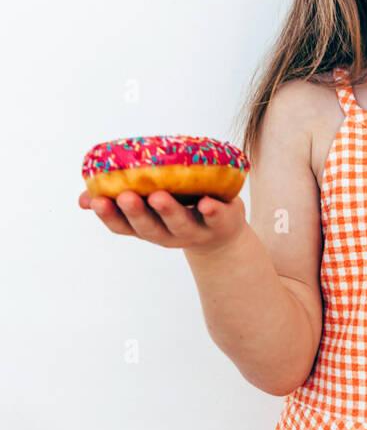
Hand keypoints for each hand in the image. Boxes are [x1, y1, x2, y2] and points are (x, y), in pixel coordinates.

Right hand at [79, 187, 247, 253]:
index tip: (96, 201)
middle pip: (150, 227)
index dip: (109, 216)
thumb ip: (117, 199)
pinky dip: (211, 211)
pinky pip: (216, 217)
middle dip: (136, 212)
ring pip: (180, 224)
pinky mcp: (222, 221)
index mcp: (148, 228)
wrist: (221, 233)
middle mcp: (169, 233)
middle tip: (126, 196)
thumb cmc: (178, 210)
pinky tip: (206, 202)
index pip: (123, 227)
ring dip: (169, 211)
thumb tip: (82, 198)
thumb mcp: (148, 208)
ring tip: (159, 196)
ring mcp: (196, 230)